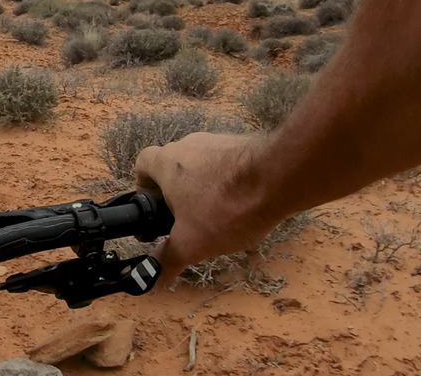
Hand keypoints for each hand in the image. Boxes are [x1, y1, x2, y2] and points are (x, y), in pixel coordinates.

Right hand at [133, 132, 282, 284]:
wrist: (278, 178)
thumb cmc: (226, 208)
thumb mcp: (191, 243)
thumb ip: (168, 260)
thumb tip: (148, 279)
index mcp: (166, 163)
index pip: (142, 164)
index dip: (144, 185)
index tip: (154, 206)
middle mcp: (188, 146)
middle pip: (173, 167)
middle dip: (178, 192)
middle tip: (187, 219)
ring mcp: (218, 142)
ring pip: (202, 166)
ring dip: (205, 187)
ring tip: (219, 215)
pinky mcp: (244, 146)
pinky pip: (229, 166)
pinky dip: (230, 183)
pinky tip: (243, 205)